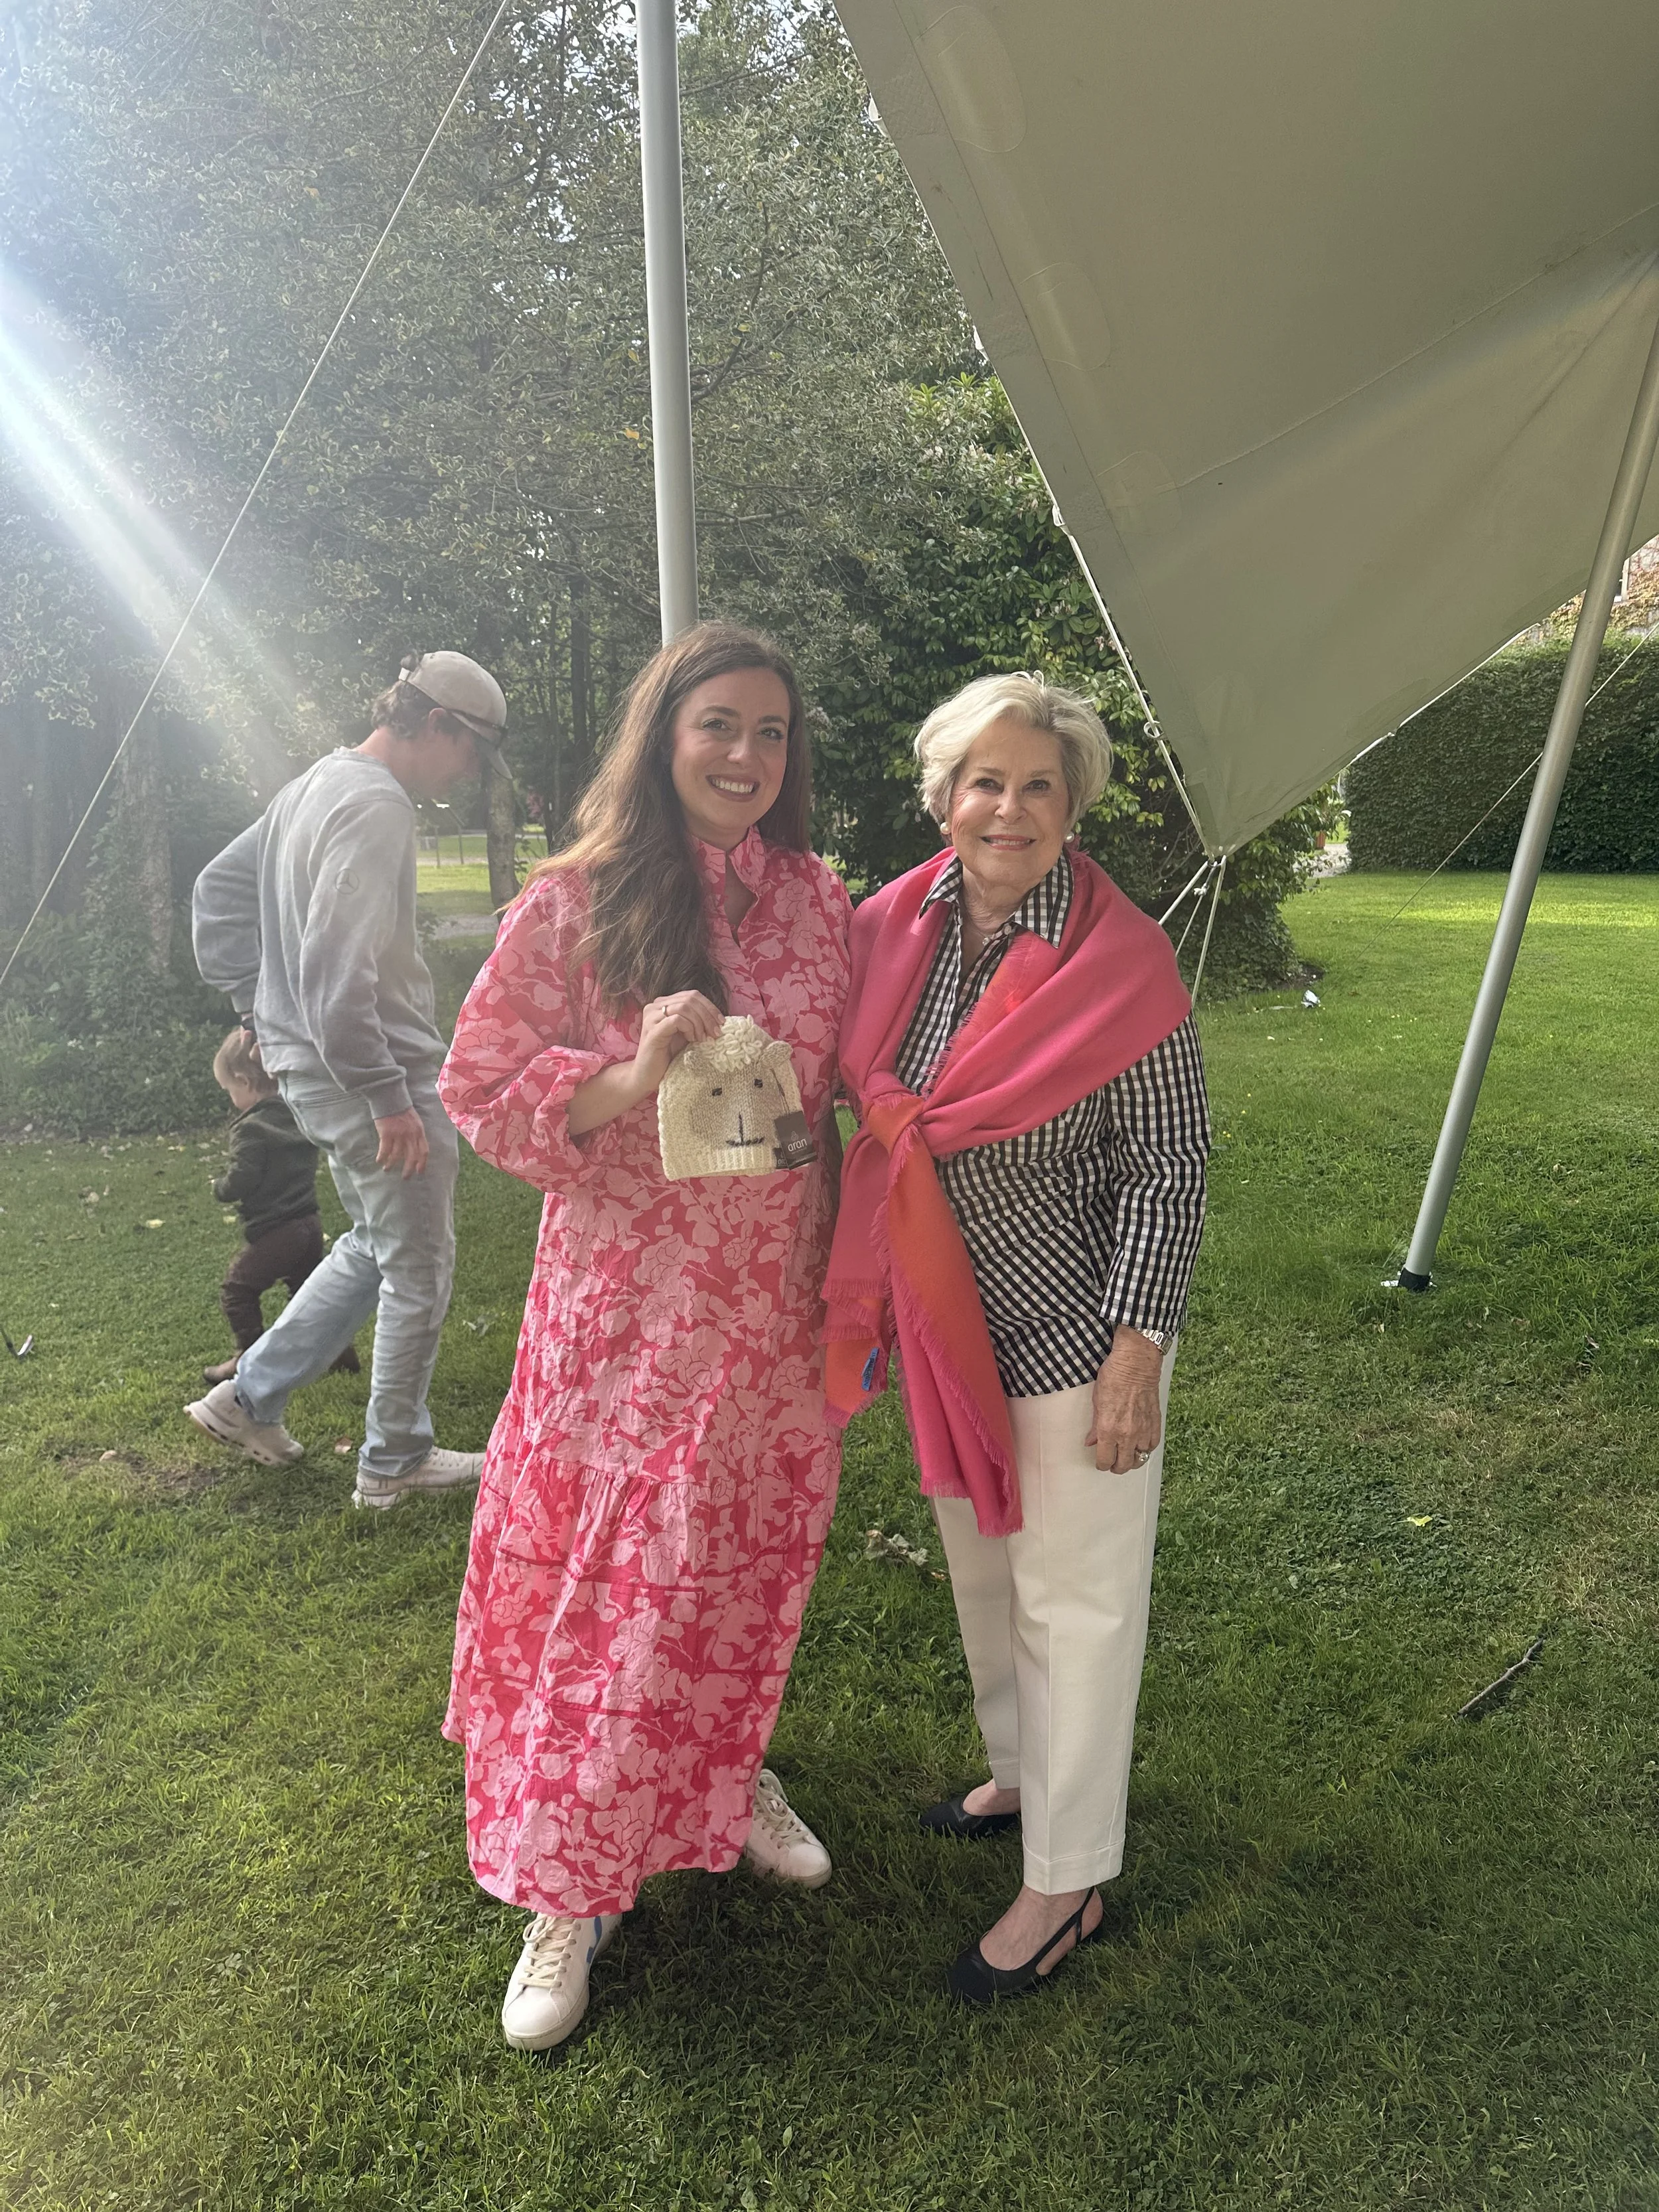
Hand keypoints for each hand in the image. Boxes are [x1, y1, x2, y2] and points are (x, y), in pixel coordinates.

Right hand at [373, 1107, 428, 1177]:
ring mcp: (399, 1134)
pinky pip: (385, 1150)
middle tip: (405, 1177)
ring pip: (396, 1155)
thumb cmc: (402, 1110)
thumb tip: (414, 1148)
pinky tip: (379, 1161)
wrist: (390, 1098)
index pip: (424, 1151)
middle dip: (408, 1169)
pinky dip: (382, 1157)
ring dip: (391, 1164)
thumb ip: (416, 1134)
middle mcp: (410, 1135)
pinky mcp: (386, 1133)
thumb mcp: (415, 1121)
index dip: (422, 1163)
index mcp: (419, 1131)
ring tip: (387, 1169)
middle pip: (412, 1157)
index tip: (420, 1172)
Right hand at [630, 990, 723, 1096]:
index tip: (721, 1022)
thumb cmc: (668, 1055)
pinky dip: (689, 1028)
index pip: (692, 995)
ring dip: (699, 1023)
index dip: (709, 1007)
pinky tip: (691, 1040)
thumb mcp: (686, 1033)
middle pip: (690, 999)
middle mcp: (654, 1006)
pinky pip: (676, 1020)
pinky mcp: (652, 1031)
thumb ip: (696, 1021)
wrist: (647, 1075)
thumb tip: (719, 1017)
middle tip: (715, 1033)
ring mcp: (651, 1017)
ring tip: (702, 1038)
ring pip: (684, 1007)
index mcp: (663, 1003)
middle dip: (707, 1016)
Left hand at [1085, 1328, 1164, 1472]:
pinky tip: (1141, 1445)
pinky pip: (1153, 1446)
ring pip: (1140, 1459)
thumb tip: (1091, 1441)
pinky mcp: (1155, 1423)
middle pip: (1124, 1465)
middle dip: (1116, 1467)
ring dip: (1133, 1460)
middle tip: (1113, 1463)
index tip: (1101, 1462)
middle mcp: (1127, 1434)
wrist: (1136, 1364)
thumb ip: (1095, 1426)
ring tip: (1127, 1456)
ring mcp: (1143, 1430)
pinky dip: (1146, 1448)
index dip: (1102, 1464)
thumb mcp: (1096, 1402)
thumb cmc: (1114, 1378)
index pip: (1105, 1461)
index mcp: (1109, 1430)